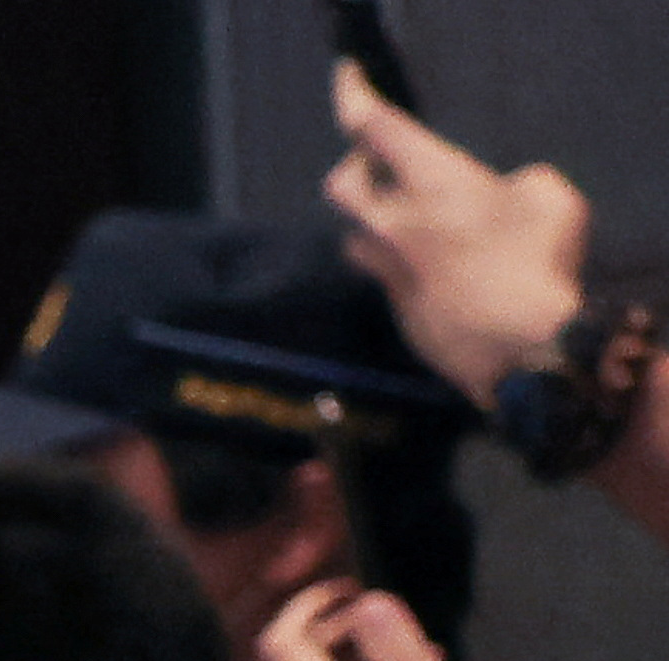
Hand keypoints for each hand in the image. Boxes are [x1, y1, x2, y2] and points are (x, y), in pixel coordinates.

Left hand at [329, 63, 588, 400]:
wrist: (520, 349)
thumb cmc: (539, 263)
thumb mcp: (551, 198)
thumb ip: (520, 184)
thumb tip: (503, 197)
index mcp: (432, 181)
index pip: (373, 127)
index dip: (351, 97)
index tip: (345, 79)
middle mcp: (395, 223)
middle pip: (341, 184)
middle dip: (355, 168)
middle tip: (380, 166)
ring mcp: (388, 271)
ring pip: (355, 236)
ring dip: (374, 224)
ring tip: (410, 222)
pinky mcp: (395, 312)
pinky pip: (384, 276)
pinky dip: (401, 266)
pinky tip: (437, 271)